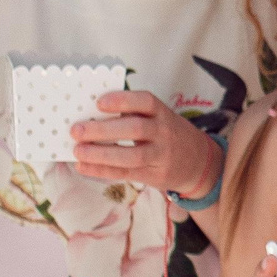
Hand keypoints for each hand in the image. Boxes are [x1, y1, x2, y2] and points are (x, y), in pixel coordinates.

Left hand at [71, 91, 222, 196]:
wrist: (199, 163)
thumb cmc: (169, 135)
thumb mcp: (160, 118)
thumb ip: (134, 115)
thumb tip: (91, 115)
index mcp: (163, 113)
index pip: (146, 102)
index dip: (122, 100)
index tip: (99, 102)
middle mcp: (164, 133)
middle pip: (135, 129)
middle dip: (104, 130)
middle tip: (77, 130)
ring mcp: (161, 156)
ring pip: (131, 156)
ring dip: (101, 154)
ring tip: (78, 151)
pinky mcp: (155, 176)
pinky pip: (126, 174)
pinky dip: (102, 171)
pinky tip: (83, 166)